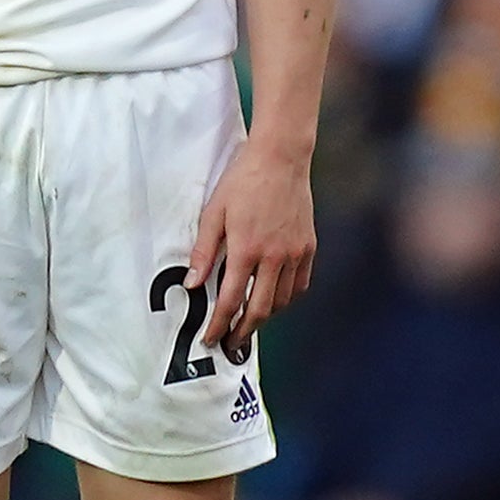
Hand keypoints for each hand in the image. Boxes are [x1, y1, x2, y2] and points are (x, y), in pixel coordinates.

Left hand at [181, 132, 319, 348]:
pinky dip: (286, 298)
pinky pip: (299, 285)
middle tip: (230, 341)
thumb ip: (203, 252)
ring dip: (264, 316)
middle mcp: (273, 257)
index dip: (219, 325)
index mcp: (246, 249)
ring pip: (281, 301)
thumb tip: (191, 284)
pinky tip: (274, 298)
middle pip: (259, 310)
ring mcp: (294, 253)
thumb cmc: (244, 181)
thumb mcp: (213, 213)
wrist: (281, 158)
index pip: (229, 301)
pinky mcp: (308, 247)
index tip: (210, 338)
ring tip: (249, 320)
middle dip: (242, 331)